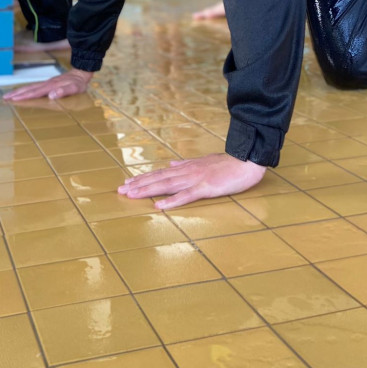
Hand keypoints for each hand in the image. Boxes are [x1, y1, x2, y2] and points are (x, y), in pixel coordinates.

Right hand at [3, 68, 92, 102]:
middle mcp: (46, 84)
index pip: (35, 92)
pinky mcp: (47, 84)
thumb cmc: (78, 83)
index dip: (25, 96)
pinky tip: (21, 92)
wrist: (81, 73)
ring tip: (8, 96)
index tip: (14, 100)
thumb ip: (64, 91)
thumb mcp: (75, 88)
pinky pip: (33, 87)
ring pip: (29, 87)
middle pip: (28, 89)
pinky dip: (25, 90)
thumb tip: (51, 95)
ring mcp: (46, 83)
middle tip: (4, 98)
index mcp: (51, 86)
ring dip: (18, 91)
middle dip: (16, 94)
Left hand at [118, 153, 265, 208]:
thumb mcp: (204, 161)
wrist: (246, 161)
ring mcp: (195, 179)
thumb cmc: (227, 164)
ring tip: (132, 195)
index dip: (144, 178)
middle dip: (139, 185)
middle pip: (159, 179)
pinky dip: (171, 201)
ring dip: (148, 190)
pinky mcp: (205, 188)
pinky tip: (159, 206)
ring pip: (167, 186)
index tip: (128, 183)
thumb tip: (171, 164)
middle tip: (121, 190)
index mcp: (187, 167)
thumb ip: (187, 164)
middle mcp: (187, 172)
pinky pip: (186, 196)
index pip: (161, 173)